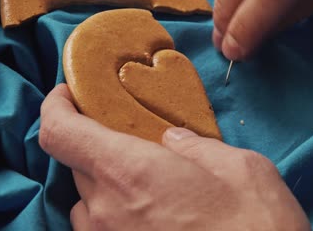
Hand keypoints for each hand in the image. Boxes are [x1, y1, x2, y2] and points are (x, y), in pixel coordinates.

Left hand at [39, 84, 310, 230]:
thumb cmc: (256, 225)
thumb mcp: (239, 167)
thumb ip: (196, 147)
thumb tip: (172, 140)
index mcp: (132, 172)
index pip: (61, 133)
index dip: (55, 107)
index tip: (68, 94)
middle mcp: (109, 211)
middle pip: (76, 164)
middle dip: (96, 144)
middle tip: (128, 136)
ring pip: (85, 202)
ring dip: (104, 182)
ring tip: (142, 178)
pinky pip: (99, 229)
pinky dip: (112, 212)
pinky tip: (149, 210)